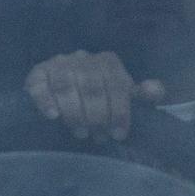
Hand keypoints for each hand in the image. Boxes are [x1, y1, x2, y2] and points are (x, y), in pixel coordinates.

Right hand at [25, 50, 165, 141]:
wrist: (62, 92)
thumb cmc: (99, 99)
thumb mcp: (121, 97)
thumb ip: (140, 95)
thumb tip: (157, 90)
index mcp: (107, 62)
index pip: (116, 83)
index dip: (120, 110)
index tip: (119, 134)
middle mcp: (83, 58)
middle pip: (91, 85)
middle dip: (96, 115)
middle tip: (97, 137)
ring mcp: (59, 64)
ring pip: (66, 85)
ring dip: (74, 112)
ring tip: (80, 133)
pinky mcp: (37, 74)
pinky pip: (39, 85)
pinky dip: (46, 101)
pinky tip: (53, 117)